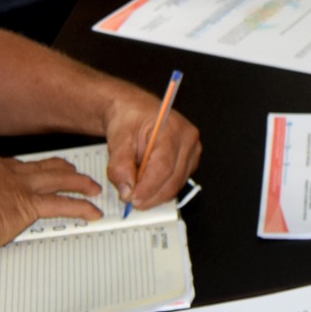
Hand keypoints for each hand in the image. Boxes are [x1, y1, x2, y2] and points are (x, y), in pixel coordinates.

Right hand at [0, 156, 103, 251]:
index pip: (13, 166)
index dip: (28, 171)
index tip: (33, 174)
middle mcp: (6, 173)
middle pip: (42, 167)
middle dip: (61, 170)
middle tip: (72, 173)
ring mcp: (21, 187)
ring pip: (59, 180)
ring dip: (79, 184)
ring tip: (92, 188)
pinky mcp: (30, 206)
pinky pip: (63, 205)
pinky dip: (80, 209)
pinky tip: (91, 212)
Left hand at [102, 83, 201, 208]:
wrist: (135, 111)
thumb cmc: (129, 119)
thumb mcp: (117, 138)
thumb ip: (120, 165)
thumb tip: (127, 190)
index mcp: (171, 128)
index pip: (163, 166)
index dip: (148, 187)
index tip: (131, 198)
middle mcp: (188, 139)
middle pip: (173, 179)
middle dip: (150, 195)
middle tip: (130, 200)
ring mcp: (193, 151)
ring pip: (177, 184)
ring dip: (155, 194)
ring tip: (135, 190)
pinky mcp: (191, 161)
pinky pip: (177, 183)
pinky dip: (161, 189)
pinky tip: (146, 184)